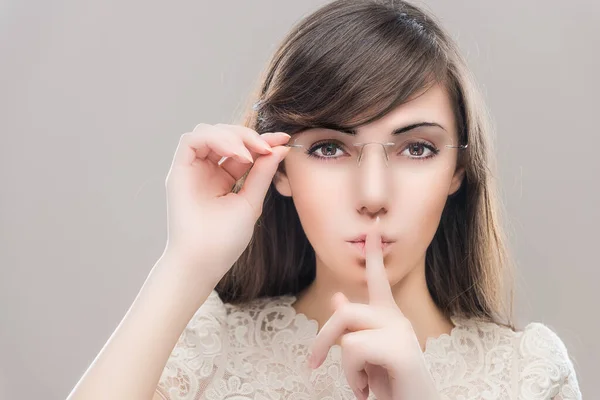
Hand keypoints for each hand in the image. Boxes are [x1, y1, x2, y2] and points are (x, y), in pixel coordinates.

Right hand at [163, 123, 290, 282]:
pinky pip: (191, 139)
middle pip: (225, 135)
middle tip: (268, 147)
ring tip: (251, 154)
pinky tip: (238, 155)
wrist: (204, 261)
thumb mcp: (251, 201)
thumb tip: (281, 148)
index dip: (262, 141)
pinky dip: (216, 138)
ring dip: (234, 135)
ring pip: (208, 131)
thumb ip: (263, 174)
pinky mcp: (178, 170)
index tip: (283, 141)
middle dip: (249, 136)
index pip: (242, 149)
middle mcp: (206, 170)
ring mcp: (191, 169)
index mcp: (223, 178)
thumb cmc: (225, 239)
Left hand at [307, 218, 440, 399]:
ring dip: (344, 366)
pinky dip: (352, 376)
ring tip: (361, 384)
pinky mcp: (400, 350)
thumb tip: (337, 297)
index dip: (374, 254)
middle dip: (323, 339)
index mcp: (389, 318)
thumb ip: (353, 327)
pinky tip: (367, 390)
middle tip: (314, 364)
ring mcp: (400, 333)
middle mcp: (397, 319)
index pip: (379, 280)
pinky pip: (353, 350)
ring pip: (346, 333)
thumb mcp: (367, 355)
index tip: (372, 227)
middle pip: (345, 312)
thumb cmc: (392, 384)